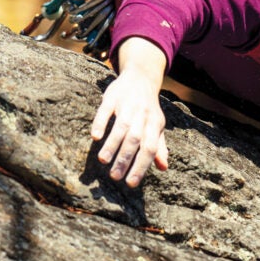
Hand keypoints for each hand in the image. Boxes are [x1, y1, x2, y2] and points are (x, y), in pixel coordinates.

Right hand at [90, 37, 168, 186]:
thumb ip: (159, 146)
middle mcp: (142, 115)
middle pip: (135, 140)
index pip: (150, 148)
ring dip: (112, 144)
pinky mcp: (112, 97)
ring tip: (103, 161)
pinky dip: (101, 122)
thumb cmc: (148, 108)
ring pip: (121, 127)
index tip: (131, 183)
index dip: (141, 166)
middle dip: (125, 159)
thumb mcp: (157, 126)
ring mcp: (127, 105)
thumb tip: (164, 167)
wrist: (140, 77)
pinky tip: (95, 136)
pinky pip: (106, 110)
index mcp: (155, 124)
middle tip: (115, 177)